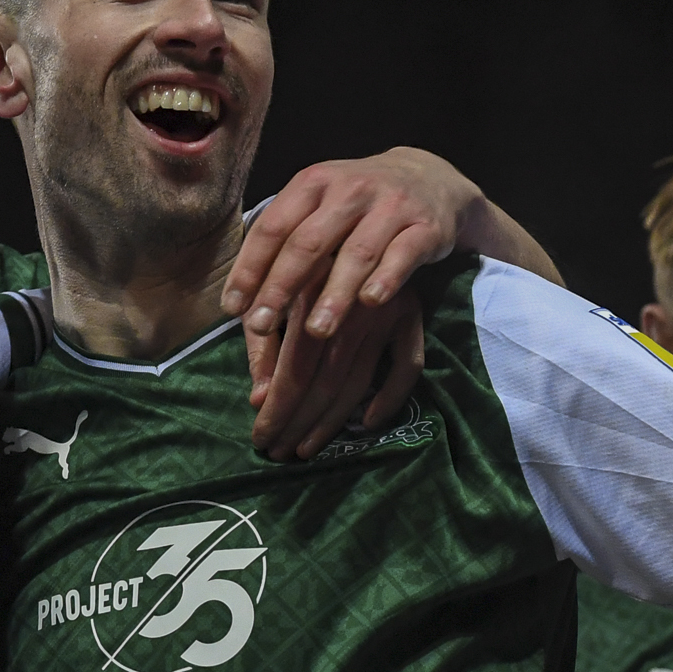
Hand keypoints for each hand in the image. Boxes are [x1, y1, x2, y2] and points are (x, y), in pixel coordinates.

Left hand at [223, 148, 483, 339]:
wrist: (429, 178)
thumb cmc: (357, 207)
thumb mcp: (318, 211)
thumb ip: (284, 249)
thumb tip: (239, 306)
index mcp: (313, 184)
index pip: (273, 227)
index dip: (250, 268)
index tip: (232, 308)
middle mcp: (349, 190)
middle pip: (308, 242)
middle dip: (281, 286)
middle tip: (261, 326)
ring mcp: (390, 205)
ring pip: (357, 252)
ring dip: (334, 293)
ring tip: (316, 331)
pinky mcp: (426, 226)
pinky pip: (404, 253)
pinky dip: (387, 278)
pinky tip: (371, 302)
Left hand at [246, 278, 424, 460]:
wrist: (376, 217)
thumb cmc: (307, 262)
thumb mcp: (275, 294)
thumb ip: (262, 345)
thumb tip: (259, 400)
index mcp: (308, 293)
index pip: (294, 367)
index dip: (277, 408)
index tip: (260, 438)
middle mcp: (349, 302)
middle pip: (325, 379)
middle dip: (298, 422)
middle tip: (279, 453)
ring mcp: (386, 308)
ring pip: (359, 379)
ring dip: (332, 422)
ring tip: (306, 449)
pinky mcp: (414, 312)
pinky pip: (408, 365)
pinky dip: (390, 396)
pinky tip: (365, 423)